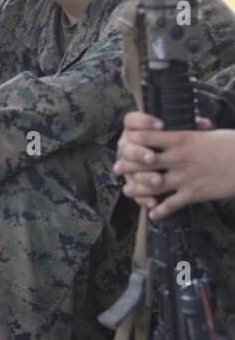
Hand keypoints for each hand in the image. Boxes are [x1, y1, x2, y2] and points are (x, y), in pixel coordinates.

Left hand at [113, 112, 234, 218]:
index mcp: (180, 138)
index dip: (132, 139)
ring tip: (127, 190)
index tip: (125, 141)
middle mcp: (177, 158)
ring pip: (150, 185)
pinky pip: (171, 205)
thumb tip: (194, 124)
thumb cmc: (233, 145)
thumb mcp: (209, 134)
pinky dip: (160, 211)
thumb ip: (193, 132)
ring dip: (136, 189)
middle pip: (142, 161)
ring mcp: (184, 177)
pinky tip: (154, 214)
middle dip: (126, 165)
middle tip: (117, 168)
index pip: (145, 136)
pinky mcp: (194, 193)